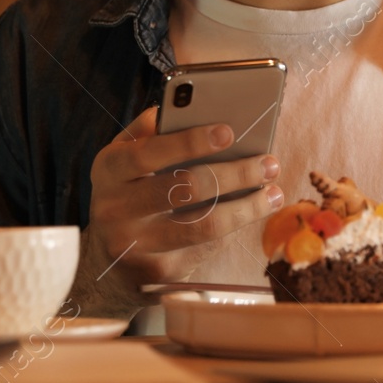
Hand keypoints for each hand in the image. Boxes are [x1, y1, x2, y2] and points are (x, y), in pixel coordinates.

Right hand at [79, 106, 283, 310]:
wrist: (107, 261)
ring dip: (248, 208)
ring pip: (204, 225)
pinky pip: (207, 249)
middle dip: (236, 174)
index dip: (190, 142)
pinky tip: (251, 214)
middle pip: (186, 188)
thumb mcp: (125, 157)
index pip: (149, 152)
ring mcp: (134, 246)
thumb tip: (179, 107)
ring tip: (275, 194)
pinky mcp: (157, 274)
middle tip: (269, 164)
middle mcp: (114, 209)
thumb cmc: (130, 192)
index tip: (229, 131)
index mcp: (109, 170)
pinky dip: (234, 229)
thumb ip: (148, 131)